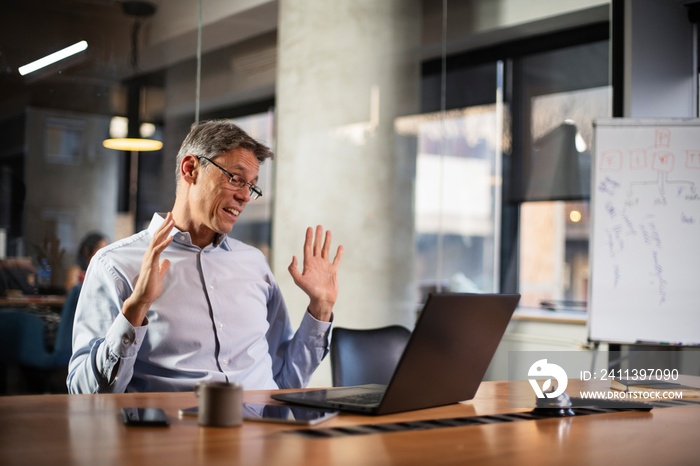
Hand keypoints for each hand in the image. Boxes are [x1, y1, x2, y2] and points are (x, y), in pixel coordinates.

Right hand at [122, 212, 173, 326]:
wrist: (143, 297)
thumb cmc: (150, 287)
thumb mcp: (160, 275)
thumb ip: (163, 267)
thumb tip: (167, 261)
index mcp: (151, 256)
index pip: (158, 239)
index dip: (164, 229)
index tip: (171, 220)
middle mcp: (149, 255)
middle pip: (156, 236)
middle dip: (164, 224)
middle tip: (171, 214)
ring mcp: (149, 259)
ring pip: (156, 240)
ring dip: (165, 230)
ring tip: (172, 221)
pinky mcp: (150, 264)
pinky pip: (157, 251)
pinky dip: (164, 243)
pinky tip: (171, 237)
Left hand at [288, 225, 342, 321]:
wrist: (322, 300)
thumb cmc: (310, 291)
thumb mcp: (299, 281)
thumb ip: (293, 269)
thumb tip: (294, 256)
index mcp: (308, 264)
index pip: (307, 247)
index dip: (308, 238)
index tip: (309, 228)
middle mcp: (316, 263)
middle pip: (316, 246)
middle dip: (317, 236)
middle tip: (318, 226)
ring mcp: (325, 266)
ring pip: (326, 250)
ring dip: (327, 241)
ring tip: (328, 232)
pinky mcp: (333, 271)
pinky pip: (336, 260)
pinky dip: (338, 253)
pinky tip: (340, 246)